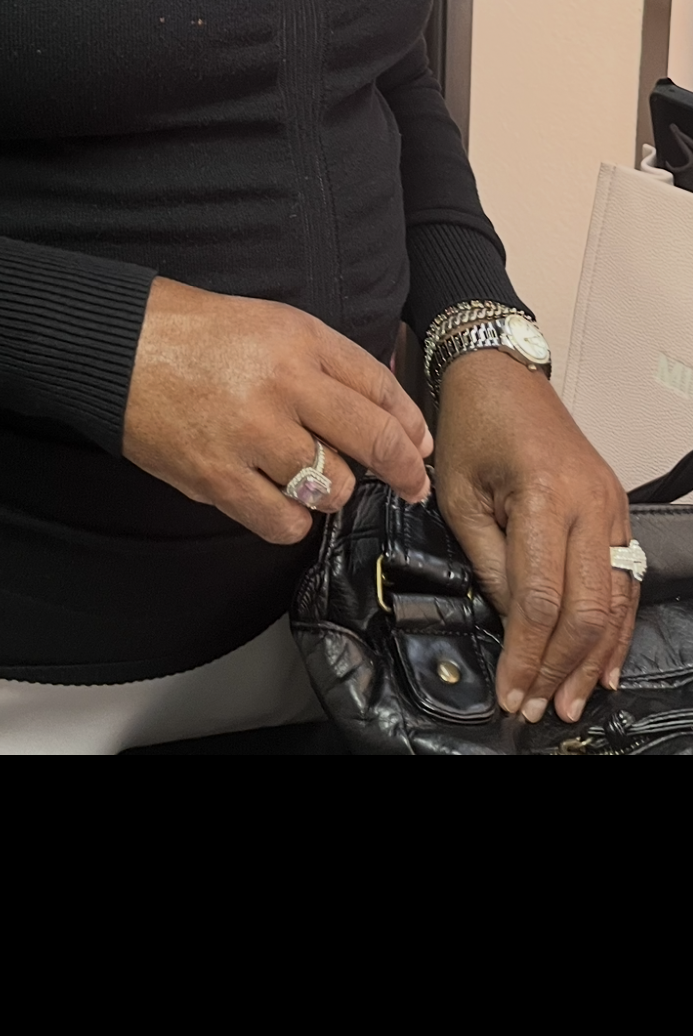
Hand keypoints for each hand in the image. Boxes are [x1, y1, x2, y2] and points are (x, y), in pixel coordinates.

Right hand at [122, 277, 432, 544]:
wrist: (118, 345)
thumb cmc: (193, 332)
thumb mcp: (270, 322)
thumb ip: (325, 360)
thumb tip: (384, 409)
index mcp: (298, 339)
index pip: (379, 385)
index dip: (410, 422)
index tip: (419, 445)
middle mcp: (283, 384)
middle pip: (372, 440)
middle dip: (403, 470)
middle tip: (410, 484)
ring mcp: (251, 434)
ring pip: (332, 487)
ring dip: (333, 490)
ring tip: (312, 476)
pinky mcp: (218, 476)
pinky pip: (284, 521)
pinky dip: (293, 520)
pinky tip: (281, 500)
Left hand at [433, 350, 637, 724]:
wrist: (502, 374)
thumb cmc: (472, 428)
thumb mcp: (458, 496)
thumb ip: (489, 564)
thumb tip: (514, 625)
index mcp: (542, 496)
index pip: (539, 598)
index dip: (527, 656)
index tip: (511, 694)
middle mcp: (589, 503)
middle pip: (586, 609)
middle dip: (563, 667)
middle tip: (539, 708)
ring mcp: (611, 506)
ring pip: (614, 601)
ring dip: (594, 659)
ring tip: (572, 701)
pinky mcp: (617, 510)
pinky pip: (625, 581)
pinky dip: (618, 628)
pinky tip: (607, 665)